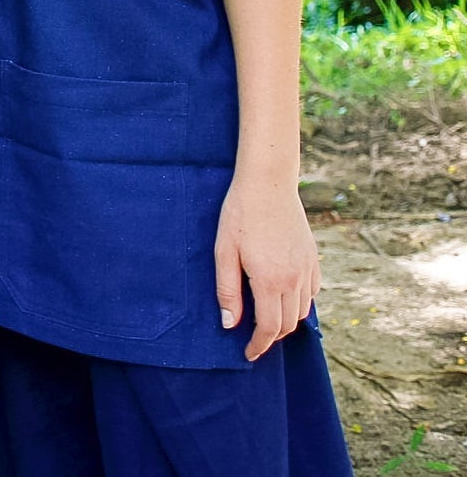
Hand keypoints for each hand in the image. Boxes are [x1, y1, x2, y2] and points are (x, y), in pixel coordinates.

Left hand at [215, 168, 319, 359]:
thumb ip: (227, 290)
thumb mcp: (224, 251)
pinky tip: (283, 296)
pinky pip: (311, 292)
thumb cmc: (239, 214)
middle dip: (270, 337)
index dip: (258, 345)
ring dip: (285, 321)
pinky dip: (299, 303)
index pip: (268, 328)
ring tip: (266, 318)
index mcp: (270, 281)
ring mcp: (307, 269)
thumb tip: (229, 324)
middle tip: (253, 339)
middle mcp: (294, 280)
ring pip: (301, 311)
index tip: (248, 354)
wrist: (268, 184)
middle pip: (287, 324)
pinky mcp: (313, 259)